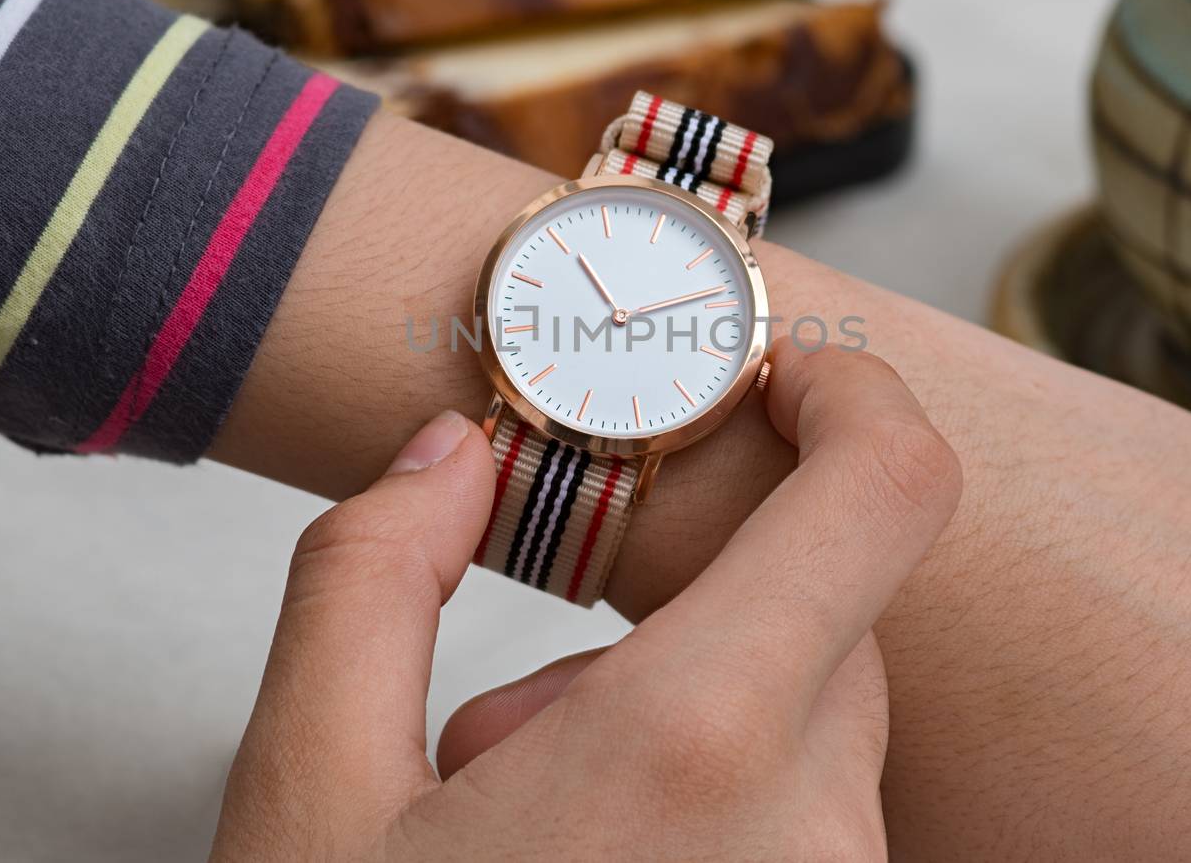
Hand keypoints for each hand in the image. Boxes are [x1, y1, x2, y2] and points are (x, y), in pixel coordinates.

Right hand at [216, 115, 1190, 856]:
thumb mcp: (307, 797)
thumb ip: (368, 578)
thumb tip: (451, 455)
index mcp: (698, 747)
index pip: (883, 495)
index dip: (853, 394)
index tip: (789, 374)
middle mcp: (818, 835)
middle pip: (816, 622)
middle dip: (675, 630)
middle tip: (512, 732)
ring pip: (804, 734)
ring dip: (682, 738)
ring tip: (527, 836)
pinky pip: (811, 824)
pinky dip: (717, 814)